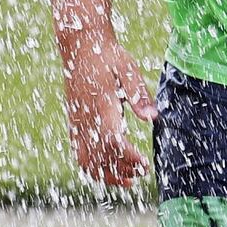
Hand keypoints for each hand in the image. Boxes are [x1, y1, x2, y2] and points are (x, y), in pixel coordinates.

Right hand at [57, 30, 157, 186]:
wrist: (80, 46)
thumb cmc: (108, 56)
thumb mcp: (128, 69)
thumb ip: (139, 94)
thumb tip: (153, 117)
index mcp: (101, 107)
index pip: (114, 144)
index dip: (129, 159)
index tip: (145, 164)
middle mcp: (86, 119)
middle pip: (100, 159)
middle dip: (121, 171)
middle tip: (141, 172)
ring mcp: (77, 123)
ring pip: (86, 161)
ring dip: (106, 175)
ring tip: (127, 180)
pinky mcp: (73, 123)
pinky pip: (78, 153)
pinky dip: (92, 167)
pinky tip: (108, 169)